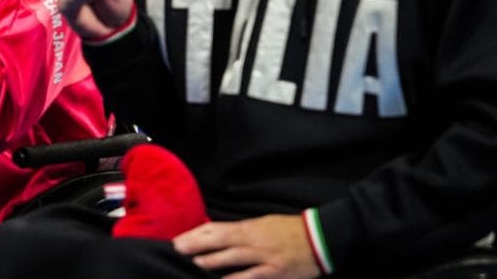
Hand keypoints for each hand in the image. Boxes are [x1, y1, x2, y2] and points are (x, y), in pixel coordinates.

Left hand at [172, 214, 319, 278]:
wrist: (319, 238)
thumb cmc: (288, 230)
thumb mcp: (262, 224)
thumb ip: (240, 230)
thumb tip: (216, 232)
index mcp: (249, 227)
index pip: (216, 228)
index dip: (196, 233)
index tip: (179, 238)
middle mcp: (253, 240)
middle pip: (219, 240)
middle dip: (197, 244)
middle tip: (177, 248)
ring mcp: (263, 256)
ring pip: (233, 257)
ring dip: (212, 261)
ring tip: (194, 263)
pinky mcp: (274, 272)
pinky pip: (251, 276)